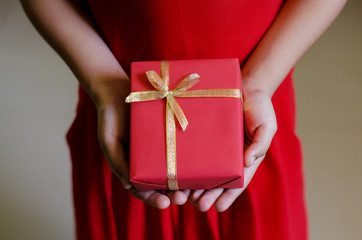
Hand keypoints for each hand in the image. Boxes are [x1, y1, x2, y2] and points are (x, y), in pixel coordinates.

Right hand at [92, 77, 188, 208]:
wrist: (118, 91)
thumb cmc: (109, 118)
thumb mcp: (109, 141)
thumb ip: (117, 162)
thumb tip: (128, 185)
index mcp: (132, 168)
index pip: (142, 189)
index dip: (153, 199)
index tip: (164, 204)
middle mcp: (148, 162)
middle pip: (162, 184)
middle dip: (172, 194)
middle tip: (183, 198)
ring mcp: (160, 149)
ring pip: (174, 170)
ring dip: (184, 181)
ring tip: (194, 188)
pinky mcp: (170, 134)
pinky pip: (181, 149)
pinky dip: (189, 159)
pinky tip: (199, 164)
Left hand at [189, 90, 276, 211]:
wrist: (245, 85)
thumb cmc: (260, 107)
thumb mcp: (267, 126)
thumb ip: (261, 145)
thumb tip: (248, 162)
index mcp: (245, 158)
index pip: (237, 182)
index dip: (228, 196)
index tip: (219, 208)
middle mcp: (228, 156)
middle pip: (217, 181)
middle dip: (208, 195)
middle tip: (199, 206)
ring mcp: (214, 147)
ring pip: (203, 171)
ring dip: (195, 186)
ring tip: (186, 197)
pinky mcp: (202, 136)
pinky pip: (194, 153)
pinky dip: (187, 165)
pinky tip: (178, 176)